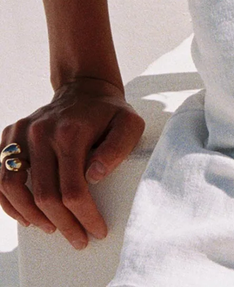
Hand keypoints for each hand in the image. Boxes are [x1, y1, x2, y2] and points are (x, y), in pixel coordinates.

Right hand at [0, 78, 144, 248]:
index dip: (84, 217)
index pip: (72, 189)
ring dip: (31, 216)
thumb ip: (118, 149)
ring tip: (52, 228)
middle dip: (63, 224)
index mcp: (70, 132)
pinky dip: (9, 201)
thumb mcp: (129, 124)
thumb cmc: (110, 112)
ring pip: (13, 188)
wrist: (85, 87)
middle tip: (78, 239)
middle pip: (45, 195)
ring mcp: (21, 132)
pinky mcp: (10, 134)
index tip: (96, 231)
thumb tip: (94, 175)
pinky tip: (27, 215)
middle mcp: (40, 132)